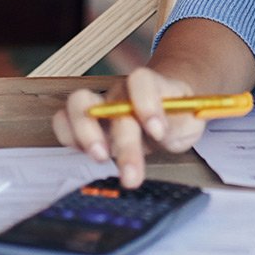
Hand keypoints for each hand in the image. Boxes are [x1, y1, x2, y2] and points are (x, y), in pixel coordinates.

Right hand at [52, 67, 208, 187]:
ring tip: (100, 157)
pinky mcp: (85, 121)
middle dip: (122, 142)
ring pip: (78, 103)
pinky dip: (68, 136)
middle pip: (113, 105)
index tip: (158, 131)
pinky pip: (63, 120)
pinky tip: (85, 154)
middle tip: (131, 174)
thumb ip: (181, 124)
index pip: (142, 80)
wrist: (167, 111)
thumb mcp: (192, 121)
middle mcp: (123, 93)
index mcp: (152, 86)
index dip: (146, 103)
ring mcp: (101, 104)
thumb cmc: (178, 116)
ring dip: (85, 132)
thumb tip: (160, 133)